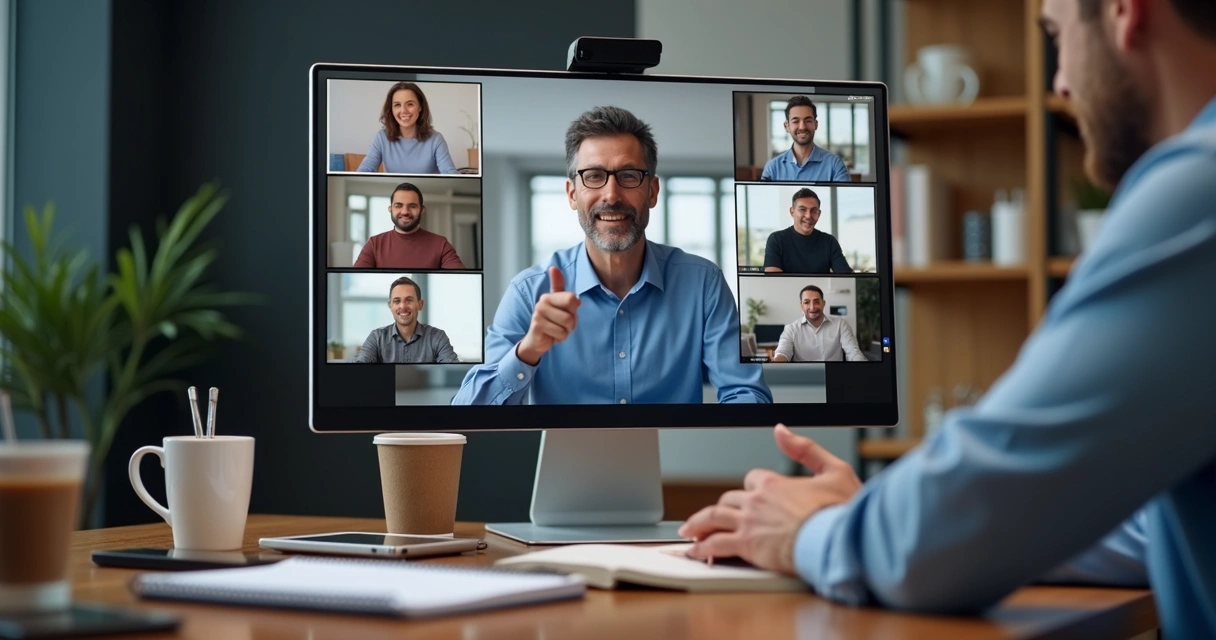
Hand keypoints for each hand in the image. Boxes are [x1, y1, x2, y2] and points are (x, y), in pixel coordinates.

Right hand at [516, 266, 580, 365]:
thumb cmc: (552, 321)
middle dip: (571, 324)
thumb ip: (559, 288)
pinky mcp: (537, 326)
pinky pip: (560, 334)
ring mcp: (538, 314)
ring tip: (556, 330)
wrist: (537, 340)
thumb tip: (553, 268)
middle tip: (561, 325)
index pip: (572, 299)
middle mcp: (542, 302)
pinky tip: (551, 336)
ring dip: (565, 332)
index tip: (566, 312)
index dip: (573, 310)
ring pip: (566, 325)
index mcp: (549, 296)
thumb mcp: (559, 304)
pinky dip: (559, 338)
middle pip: (571, 315)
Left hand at [678, 424, 861, 574]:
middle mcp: (756, 500)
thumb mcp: (834, 470)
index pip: (753, 480)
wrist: (838, 541)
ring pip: (714, 518)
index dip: (753, 489)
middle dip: (723, 507)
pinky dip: (702, 547)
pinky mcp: (746, 545)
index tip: (753, 499)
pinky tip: (696, 551)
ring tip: (691, 531)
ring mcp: (748, 522)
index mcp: (775, 483)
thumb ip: (805, 448)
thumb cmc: (842, 511)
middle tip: (714, 518)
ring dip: (700, 523)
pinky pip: (716, 543)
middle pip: (729, 499)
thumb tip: (782, 430)